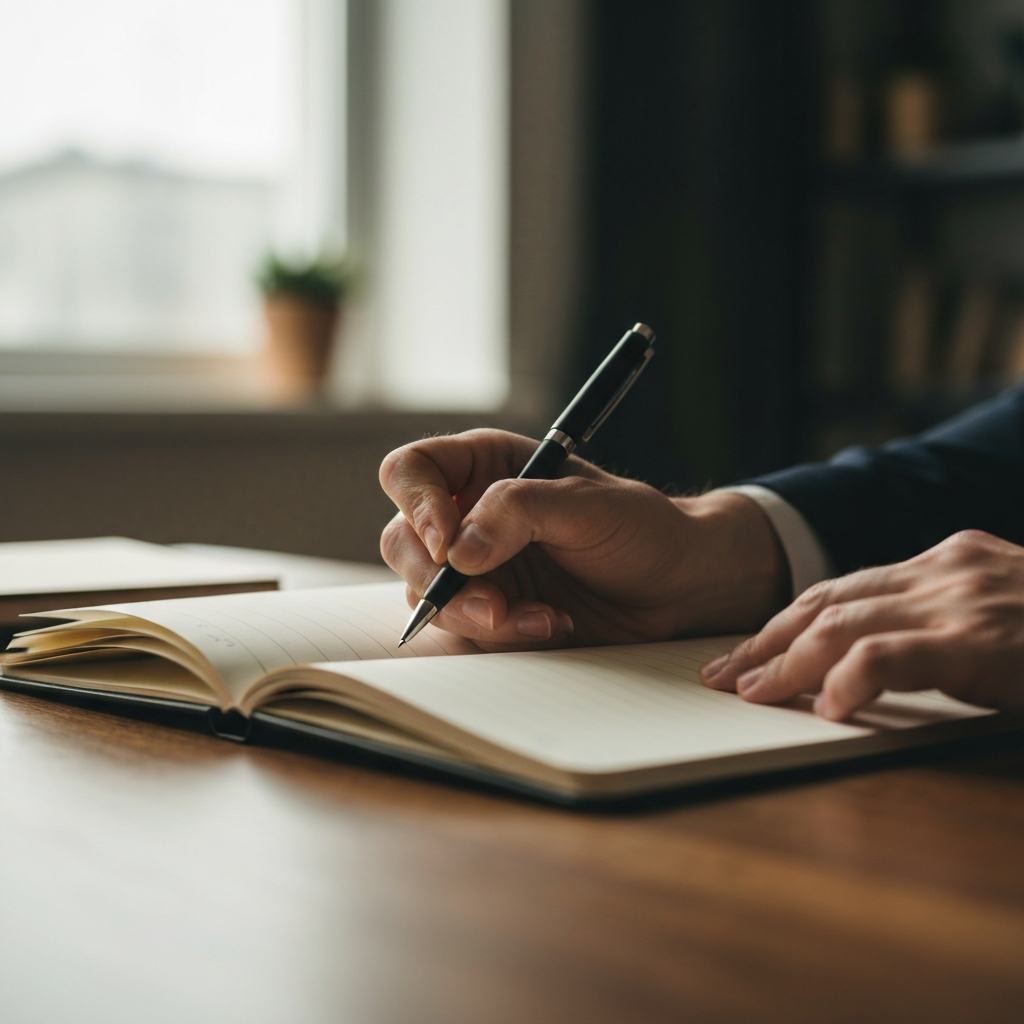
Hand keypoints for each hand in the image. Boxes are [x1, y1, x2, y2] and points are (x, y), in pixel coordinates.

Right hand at [379, 429, 788, 650]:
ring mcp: (476, 569)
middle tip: (492, 603)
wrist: (677, 587)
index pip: (411, 471)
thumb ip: (520, 512)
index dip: (416, 504)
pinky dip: (500, 636)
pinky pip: (463, 630)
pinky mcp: (490, 612)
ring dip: (474, 614)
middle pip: (403, 541)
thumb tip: (458, 550)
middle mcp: (468, 516)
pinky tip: (549, 626)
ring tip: (540, 619)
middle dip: (439, 580)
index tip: (446, 543)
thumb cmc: (640, 528)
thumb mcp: (589, 505)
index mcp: (485, 467)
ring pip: (426, 595)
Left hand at [701, 530, 1023, 717]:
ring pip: (841, 623)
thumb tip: (873, 660)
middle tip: (722, 675)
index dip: (785, 621)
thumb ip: (943, 623)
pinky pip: (889, 656)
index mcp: (947, 560)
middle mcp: (944, 568)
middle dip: (766, 640)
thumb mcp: (1002, 613)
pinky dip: (848, 681)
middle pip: (826, 601)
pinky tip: (825, 709)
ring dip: (785, 662)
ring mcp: (961, 598)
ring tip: (751, 695)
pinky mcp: (979, 639)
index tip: (746, 652)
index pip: (841, 587)